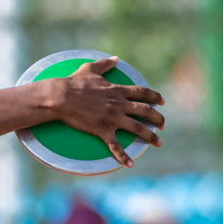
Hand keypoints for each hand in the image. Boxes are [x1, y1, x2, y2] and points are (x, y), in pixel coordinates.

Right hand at [50, 56, 164, 166]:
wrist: (60, 97)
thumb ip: (105, 64)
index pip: (143, 93)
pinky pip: (115, 146)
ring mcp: (112, 118)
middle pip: (146, 111)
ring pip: (138, 128)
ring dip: (150, 136)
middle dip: (158, 119)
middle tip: (162, 125)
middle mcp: (119, 104)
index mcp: (118, 90)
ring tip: (158, 143)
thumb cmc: (73, 82)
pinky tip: (130, 164)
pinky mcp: (102, 130)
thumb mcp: (91, 69)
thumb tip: (116, 59)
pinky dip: (123, 156)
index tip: (162, 102)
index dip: (155, 97)